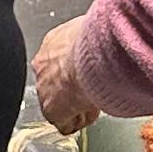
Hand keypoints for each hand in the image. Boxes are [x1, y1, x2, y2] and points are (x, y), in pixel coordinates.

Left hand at [31, 21, 98, 136]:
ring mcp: (44, 90)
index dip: (76, 68)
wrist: (91, 58)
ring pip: (62, 104)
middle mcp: (43, 65)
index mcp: (53, 42)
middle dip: (74, 87)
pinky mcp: (51, 111)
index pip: (60, 59)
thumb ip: (94, 36)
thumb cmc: (97, 41)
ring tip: (96, 100)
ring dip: (78, 104)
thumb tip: (109, 35)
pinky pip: (66, 123)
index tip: (90, 72)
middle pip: (57, 83)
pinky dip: (81, 120)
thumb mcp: (94, 28)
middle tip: (94, 87)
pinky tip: (93, 111)